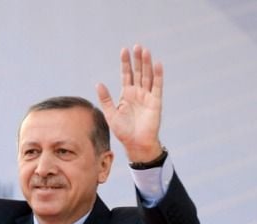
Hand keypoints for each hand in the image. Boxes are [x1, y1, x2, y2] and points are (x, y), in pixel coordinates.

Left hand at [96, 45, 162, 162]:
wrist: (135, 144)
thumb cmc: (123, 132)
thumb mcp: (111, 114)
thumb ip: (105, 99)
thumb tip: (98, 84)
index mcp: (126, 94)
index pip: (126, 74)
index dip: (125, 63)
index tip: (124, 50)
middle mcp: (138, 93)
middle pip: (138, 72)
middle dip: (137, 60)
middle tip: (136, 46)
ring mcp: (147, 96)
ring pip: (148, 76)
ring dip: (147, 64)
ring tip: (145, 51)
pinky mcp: (155, 102)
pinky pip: (157, 86)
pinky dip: (158, 75)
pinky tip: (156, 64)